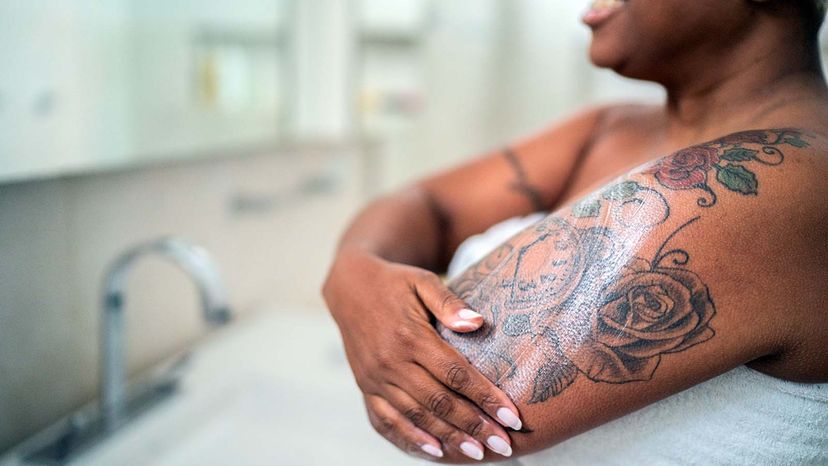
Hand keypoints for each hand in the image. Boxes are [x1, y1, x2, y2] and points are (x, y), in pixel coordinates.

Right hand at [322, 249, 522, 460]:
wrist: (350, 288)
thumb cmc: (395, 283)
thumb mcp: (422, 281)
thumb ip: (449, 302)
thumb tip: (478, 323)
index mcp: (410, 336)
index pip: (455, 374)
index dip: (485, 397)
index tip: (512, 416)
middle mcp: (391, 362)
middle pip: (438, 402)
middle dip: (474, 426)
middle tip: (504, 444)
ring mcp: (375, 379)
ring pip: (416, 416)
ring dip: (449, 438)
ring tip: (478, 454)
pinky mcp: (365, 388)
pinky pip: (386, 421)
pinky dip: (409, 439)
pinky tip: (434, 451)